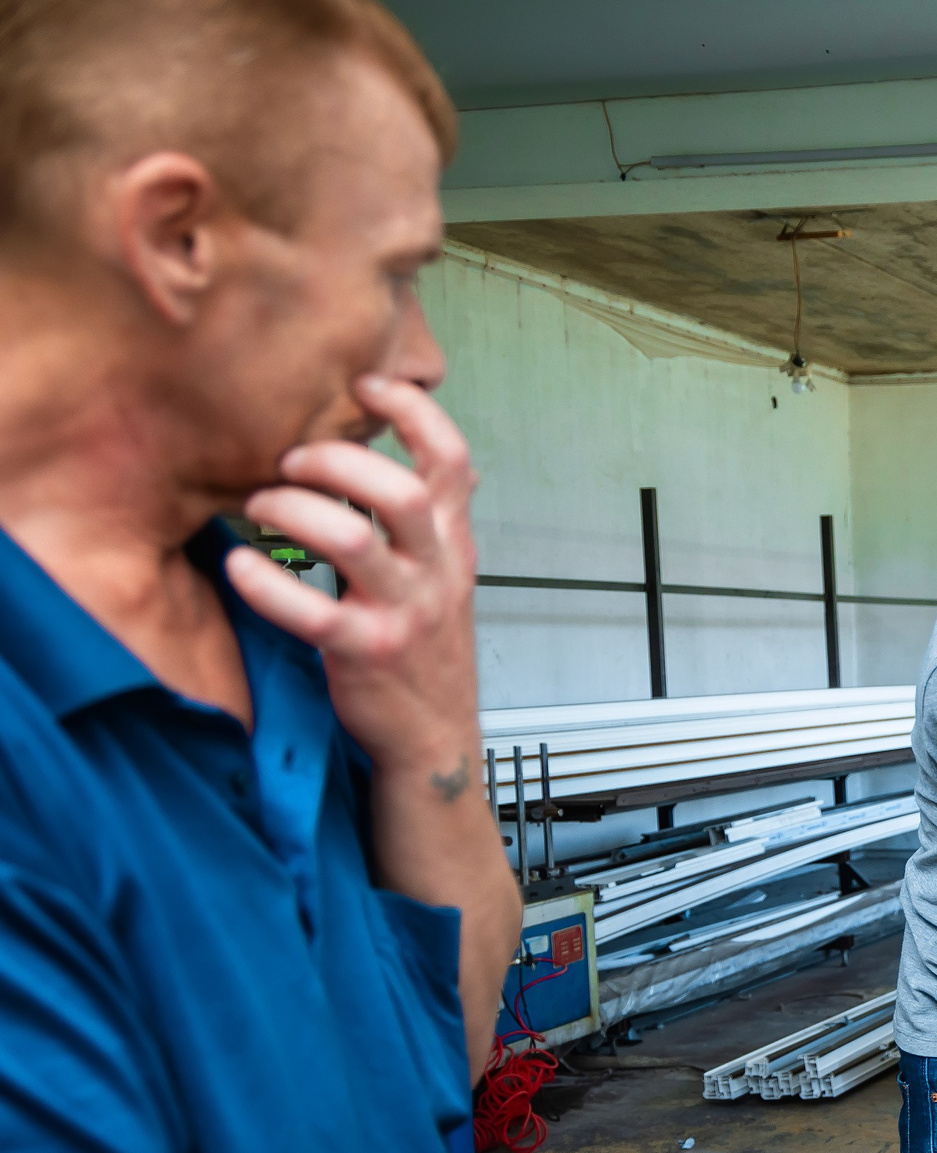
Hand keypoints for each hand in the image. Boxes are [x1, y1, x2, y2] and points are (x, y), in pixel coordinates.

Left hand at [223, 375, 481, 782]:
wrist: (434, 738)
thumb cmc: (424, 652)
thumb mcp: (445, 578)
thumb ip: (429, 523)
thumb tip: (417, 463)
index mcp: (452, 546)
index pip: (453, 460)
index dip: (413, 412)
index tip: (366, 385)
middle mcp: (435, 573)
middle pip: (399, 491)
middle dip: (335, 461)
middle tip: (291, 461)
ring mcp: (403, 614)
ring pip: (352, 539)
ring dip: (293, 510)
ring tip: (259, 505)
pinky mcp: (364, 654)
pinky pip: (310, 610)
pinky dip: (265, 583)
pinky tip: (238, 568)